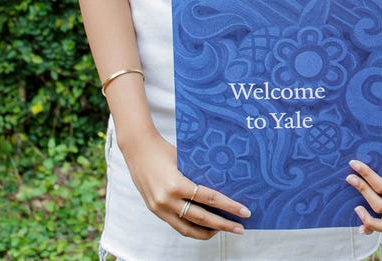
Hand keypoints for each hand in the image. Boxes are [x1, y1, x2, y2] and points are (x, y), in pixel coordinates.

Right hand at [120, 131, 249, 238]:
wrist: (137, 150)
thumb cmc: (163, 150)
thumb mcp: (185, 159)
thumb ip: (199, 173)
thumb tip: (223, 184)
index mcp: (177, 184)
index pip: (210, 199)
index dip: (229, 207)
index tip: (244, 212)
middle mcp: (167, 200)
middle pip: (201, 218)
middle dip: (223, 225)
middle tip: (240, 228)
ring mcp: (160, 208)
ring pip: (188, 229)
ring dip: (207, 232)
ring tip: (223, 230)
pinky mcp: (155, 211)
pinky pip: (177, 225)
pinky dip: (192, 228)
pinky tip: (204, 226)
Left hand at [346, 159, 381, 234]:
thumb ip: (372, 164)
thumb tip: (351, 168)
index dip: (366, 176)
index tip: (353, 163)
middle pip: (381, 206)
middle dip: (364, 192)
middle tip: (350, 178)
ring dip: (370, 219)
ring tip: (356, 210)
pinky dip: (372, 226)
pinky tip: (360, 228)